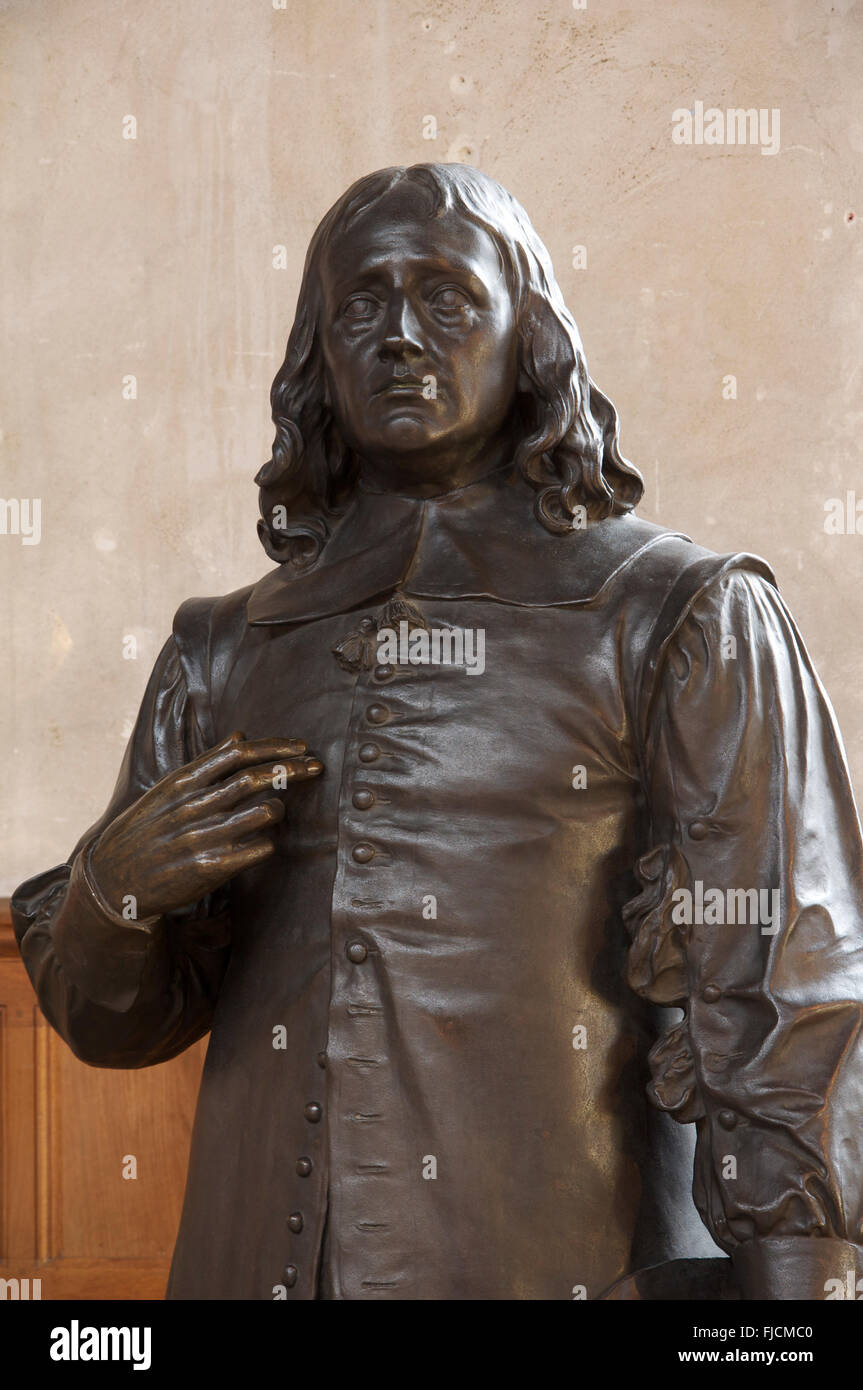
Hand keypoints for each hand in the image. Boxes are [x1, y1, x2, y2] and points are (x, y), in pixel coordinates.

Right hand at [87, 731, 321, 918]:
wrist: (112, 882)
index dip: (275, 747)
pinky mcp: (211, 868)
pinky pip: (259, 849)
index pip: (238, 753)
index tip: (300, 746)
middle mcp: (194, 807)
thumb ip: (204, 766)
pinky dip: (270, 842)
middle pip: (256, 778)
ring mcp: (204, 838)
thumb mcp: (164, 792)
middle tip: (317, 766)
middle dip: (293, 768)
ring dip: (281, 808)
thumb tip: (240, 737)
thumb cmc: (143, 832)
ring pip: (263, 813)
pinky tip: (266, 841)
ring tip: (281, 810)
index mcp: (182, 782)